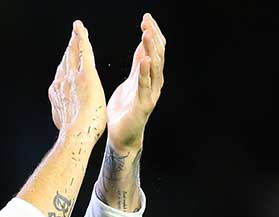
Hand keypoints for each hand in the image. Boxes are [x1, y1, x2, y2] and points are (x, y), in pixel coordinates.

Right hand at [49, 20, 106, 142]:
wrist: (76, 135)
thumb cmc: (74, 134)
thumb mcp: (64, 121)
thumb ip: (63, 112)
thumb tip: (61, 114)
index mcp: (58, 93)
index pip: (62, 74)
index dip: (64, 64)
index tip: (66, 57)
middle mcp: (62, 82)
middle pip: (65, 60)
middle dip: (69, 47)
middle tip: (73, 36)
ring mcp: (73, 77)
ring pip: (73, 53)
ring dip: (75, 39)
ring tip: (77, 29)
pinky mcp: (86, 75)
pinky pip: (84, 52)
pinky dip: (82, 38)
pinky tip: (80, 28)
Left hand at [106, 13, 165, 151]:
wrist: (121, 136)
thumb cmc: (124, 110)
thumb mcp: (130, 82)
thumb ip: (138, 66)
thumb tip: (143, 46)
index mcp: (148, 75)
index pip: (154, 49)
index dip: (152, 33)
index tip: (146, 17)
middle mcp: (153, 82)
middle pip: (157, 54)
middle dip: (152, 36)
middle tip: (147, 21)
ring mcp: (150, 93)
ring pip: (154, 67)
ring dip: (150, 50)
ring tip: (146, 34)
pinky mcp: (144, 105)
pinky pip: (145, 86)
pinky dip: (145, 72)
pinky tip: (145, 60)